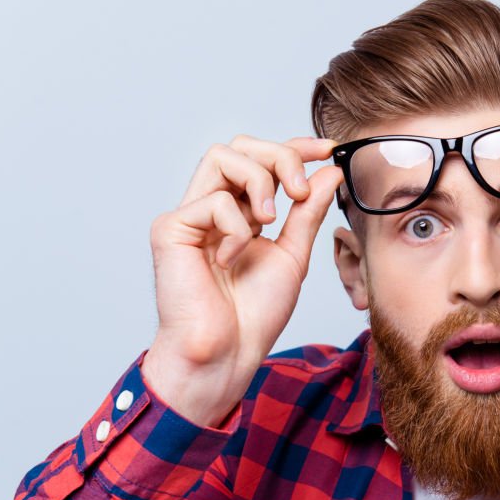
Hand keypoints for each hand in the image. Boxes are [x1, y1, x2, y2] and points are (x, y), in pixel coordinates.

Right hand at [142, 135, 342, 426]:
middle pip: (241, 146)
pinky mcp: (171, 228)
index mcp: (239, 212)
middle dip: (279, 156)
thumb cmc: (254, 314)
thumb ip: (307, 211)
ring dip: (259, 182)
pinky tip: (231, 259)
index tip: (327, 150)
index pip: (262, 159)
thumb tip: (329, 171)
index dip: (294, 147)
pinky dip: (236, 227)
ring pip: (222, 156)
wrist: (228, 353)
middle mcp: (212, 207)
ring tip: (268, 222)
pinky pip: (213, 200)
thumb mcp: (293, 254)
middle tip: (299, 191)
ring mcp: (189, 215)